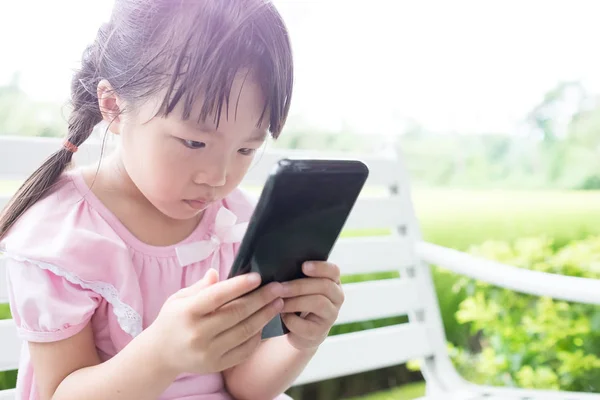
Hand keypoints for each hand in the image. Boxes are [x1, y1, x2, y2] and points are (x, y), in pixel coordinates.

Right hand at [146, 269, 283, 375]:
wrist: (161, 354)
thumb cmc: (173, 320)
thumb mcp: (179, 298)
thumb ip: (200, 287)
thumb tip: (217, 272)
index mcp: (187, 312)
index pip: (217, 296)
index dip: (240, 286)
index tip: (258, 277)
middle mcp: (197, 334)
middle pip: (236, 314)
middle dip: (261, 299)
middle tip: (278, 287)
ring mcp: (208, 352)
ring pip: (245, 332)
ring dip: (265, 316)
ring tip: (278, 302)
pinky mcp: (216, 365)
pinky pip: (244, 350)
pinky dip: (257, 336)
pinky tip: (264, 322)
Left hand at [280, 261, 344, 349]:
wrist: (298, 329)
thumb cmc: (298, 300)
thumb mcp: (301, 287)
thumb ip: (298, 276)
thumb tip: (281, 268)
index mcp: (333, 282)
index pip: (333, 271)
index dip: (320, 267)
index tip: (303, 266)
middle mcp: (336, 297)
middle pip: (324, 286)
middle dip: (299, 286)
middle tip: (280, 287)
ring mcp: (331, 316)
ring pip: (318, 303)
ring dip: (295, 302)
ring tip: (279, 302)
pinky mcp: (320, 333)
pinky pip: (306, 325)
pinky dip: (291, 320)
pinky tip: (283, 316)